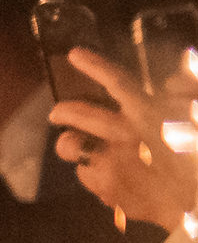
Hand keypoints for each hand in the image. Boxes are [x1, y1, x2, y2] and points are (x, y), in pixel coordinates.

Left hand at [48, 46, 197, 229]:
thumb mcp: (197, 116)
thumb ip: (189, 90)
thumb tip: (172, 82)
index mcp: (149, 112)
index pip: (116, 81)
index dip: (94, 65)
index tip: (76, 55)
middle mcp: (124, 134)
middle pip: (75, 114)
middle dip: (62, 111)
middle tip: (58, 113)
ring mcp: (111, 161)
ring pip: (71, 146)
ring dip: (73, 145)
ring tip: (82, 147)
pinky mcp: (105, 187)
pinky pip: (84, 174)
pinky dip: (93, 172)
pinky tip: (111, 175)